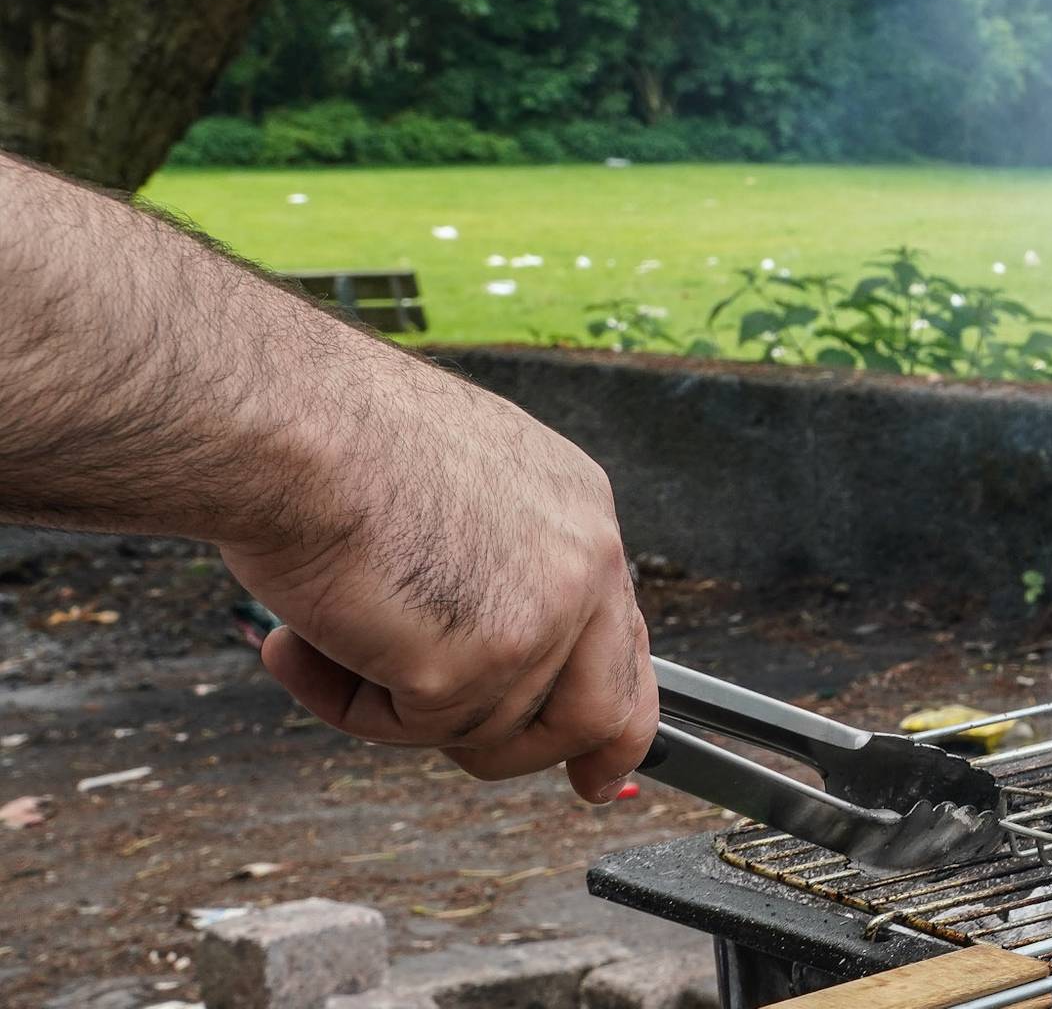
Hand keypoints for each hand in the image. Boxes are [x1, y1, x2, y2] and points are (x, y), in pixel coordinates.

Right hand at [223, 378, 656, 802]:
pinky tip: (302, 635)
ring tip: (324, 629)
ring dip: (392, 704)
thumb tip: (485, 650)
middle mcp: (583, 563)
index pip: (625, 641)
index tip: (596, 773)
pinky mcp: (473, 664)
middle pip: (595, 714)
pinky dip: (345, 702)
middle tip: (446, 745)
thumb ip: (491, 567)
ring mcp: (540, 617)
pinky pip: (412, 729)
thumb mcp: (453, 494)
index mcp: (580, 514)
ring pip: (485, 730)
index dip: (611, 721)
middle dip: (522, 751)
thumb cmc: (332, 441)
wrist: (283, 421)